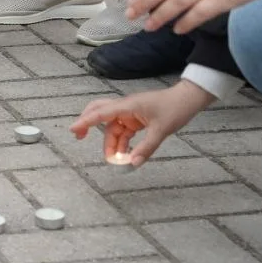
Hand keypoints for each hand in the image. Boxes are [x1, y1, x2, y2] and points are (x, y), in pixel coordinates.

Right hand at [70, 79, 216, 166]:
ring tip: (112, 158)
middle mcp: (125, 107)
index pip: (102, 113)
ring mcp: (130, 113)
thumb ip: (146, 148)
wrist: (188, 99)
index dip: (86, 121)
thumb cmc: (175, 109)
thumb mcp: (161, 130)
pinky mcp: (136, 118)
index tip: (73, 130)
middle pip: (99, 112)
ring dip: (110, 141)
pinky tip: (123, 153)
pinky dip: (121, 142)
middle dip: (88, 124)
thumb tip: (132, 163)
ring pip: (112, 126)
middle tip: (79, 138)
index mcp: (128, 106)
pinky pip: (123, 130)